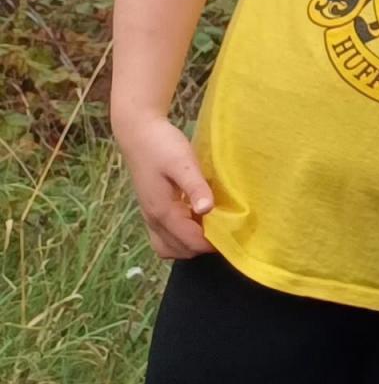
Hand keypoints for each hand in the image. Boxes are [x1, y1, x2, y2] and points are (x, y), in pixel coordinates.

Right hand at [115, 110, 215, 258]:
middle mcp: (154, 220)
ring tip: (210, 225)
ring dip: (191, 243)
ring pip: (171, 247)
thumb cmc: (162, 145)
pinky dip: (182, 236)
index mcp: (162, 212)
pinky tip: (197, 218)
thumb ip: (195, 187)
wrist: (138, 133)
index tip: (234, 234)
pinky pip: (166, 236)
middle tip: (225, 229)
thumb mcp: (183, 163)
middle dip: (203, 246)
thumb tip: (207, 210)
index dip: (213, 243)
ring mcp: (150, 217)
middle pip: (181, 250)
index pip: (191, 242)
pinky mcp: (152, 210)